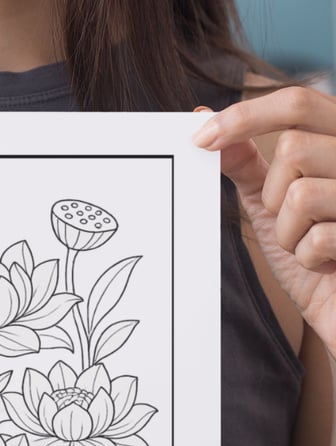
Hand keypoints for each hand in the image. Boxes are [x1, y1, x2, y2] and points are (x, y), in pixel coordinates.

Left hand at [193, 86, 335, 356]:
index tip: (200, 138)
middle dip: (274, 194)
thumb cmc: (313, 253)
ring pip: (300, 195)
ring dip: (289, 232)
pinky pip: (317, 238)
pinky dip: (309, 259)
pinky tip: (327, 264)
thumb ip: (247, 162)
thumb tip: (202, 118)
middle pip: (295, 148)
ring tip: (310, 245)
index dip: (246, 116)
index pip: (299, 102)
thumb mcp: (274, 201)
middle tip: (289, 221)